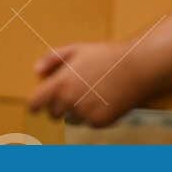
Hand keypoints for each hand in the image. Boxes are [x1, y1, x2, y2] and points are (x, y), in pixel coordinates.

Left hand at [26, 41, 141, 126]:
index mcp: (61, 83)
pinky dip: (93, 115)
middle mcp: (70, 101)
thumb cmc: (105, 56)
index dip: (35, 104)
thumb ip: (52, 58)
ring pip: (71, 119)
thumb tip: (37, 72)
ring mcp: (85, 113)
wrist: (136, 68)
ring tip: (91, 93)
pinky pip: (89, 123)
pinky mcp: (100, 122)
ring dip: (76, 111)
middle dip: (58, 105)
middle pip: (53, 114)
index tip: (38, 104)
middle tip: (73, 92)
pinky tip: (103, 100)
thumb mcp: (76, 49)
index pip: (35, 104)